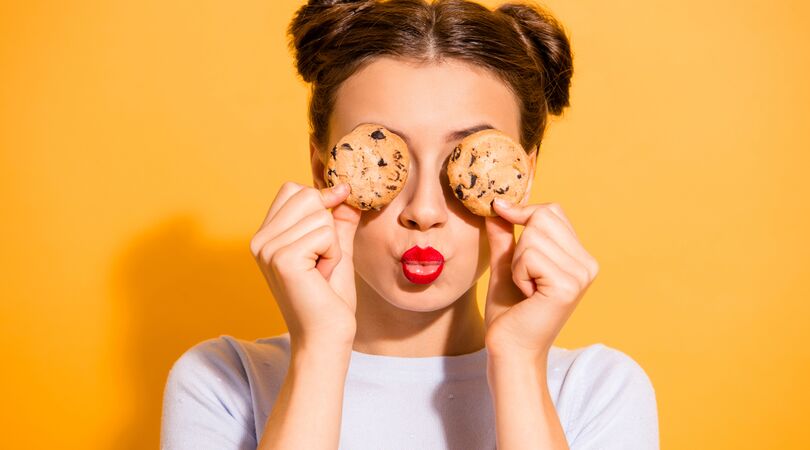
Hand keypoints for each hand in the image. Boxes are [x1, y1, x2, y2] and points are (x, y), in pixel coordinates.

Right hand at [250, 181, 360, 349]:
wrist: (325, 338)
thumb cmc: (330, 299)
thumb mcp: (336, 249)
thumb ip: (339, 219)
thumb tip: (346, 189)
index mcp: (266, 235)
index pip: (293, 189)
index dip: (321, 201)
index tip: (331, 231)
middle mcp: (260, 239)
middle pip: (307, 195)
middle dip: (328, 226)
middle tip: (321, 261)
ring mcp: (268, 248)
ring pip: (321, 215)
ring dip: (333, 245)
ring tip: (320, 272)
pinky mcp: (283, 259)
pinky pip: (326, 234)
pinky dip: (334, 255)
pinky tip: (321, 277)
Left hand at [483, 199, 598, 357]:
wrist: (510, 350)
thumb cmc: (510, 313)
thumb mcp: (507, 266)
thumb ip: (506, 236)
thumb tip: (496, 205)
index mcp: (579, 257)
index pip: (552, 211)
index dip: (523, 211)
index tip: (499, 211)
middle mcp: (587, 264)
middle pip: (542, 217)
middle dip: (519, 244)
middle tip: (521, 276)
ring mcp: (581, 274)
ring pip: (533, 236)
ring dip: (517, 263)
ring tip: (525, 288)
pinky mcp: (568, 285)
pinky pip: (529, 255)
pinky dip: (517, 273)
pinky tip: (527, 295)